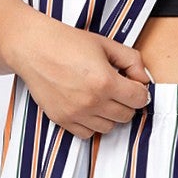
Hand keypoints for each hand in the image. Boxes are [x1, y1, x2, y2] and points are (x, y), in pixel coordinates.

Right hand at [7, 16, 151, 138]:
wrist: (33, 48)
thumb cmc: (66, 43)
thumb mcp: (106, 44)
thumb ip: (132, 60)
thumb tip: (144, 80)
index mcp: (105, 81)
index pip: (139, 100)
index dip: (140, 91)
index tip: (133, 86)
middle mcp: (92, 102)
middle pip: (126, 115)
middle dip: (126, 102)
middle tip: (116, 89)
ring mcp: (76, 114)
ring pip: (108, 127)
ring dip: (109, 115)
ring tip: (100, 97)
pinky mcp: (62, 120)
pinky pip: (87, 134)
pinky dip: (91, 124)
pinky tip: (87, 107)